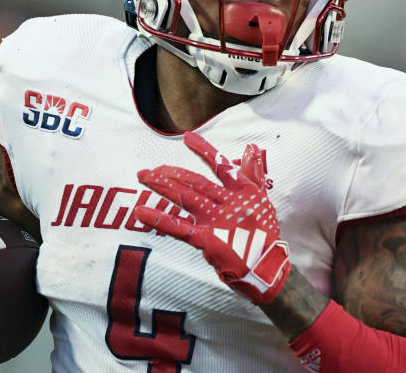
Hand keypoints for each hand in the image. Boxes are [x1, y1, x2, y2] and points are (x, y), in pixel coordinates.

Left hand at [136, 132, 289, 304]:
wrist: (265, 267)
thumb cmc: (263, 234)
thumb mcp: (261, 199)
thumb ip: (252, 173)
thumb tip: (251, 148)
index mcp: (243, 191)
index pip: (220, 165)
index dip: (204, 150)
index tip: (187, 138)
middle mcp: (229, 202)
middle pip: (195, 182)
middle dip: (170, 173)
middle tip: (149, 169)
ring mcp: (216, 221)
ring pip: (184, 197)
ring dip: (162, 186)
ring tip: (143, 177)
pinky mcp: (206, 240)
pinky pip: (177, 228)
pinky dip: (158, 219)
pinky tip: (140, 212)